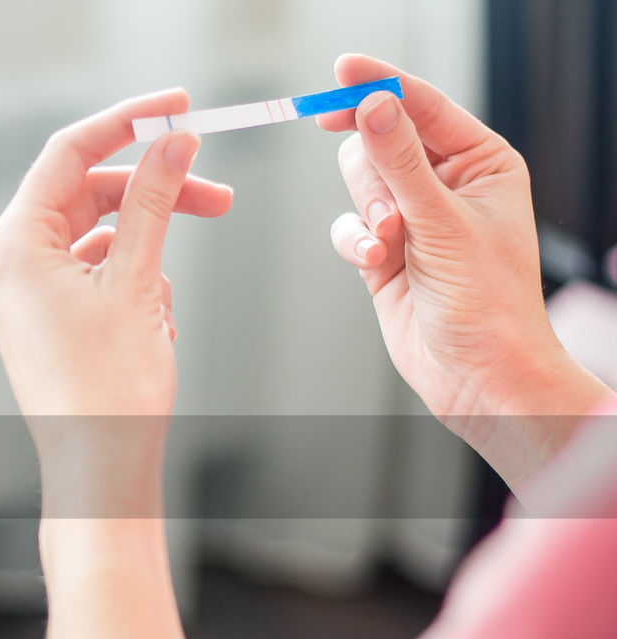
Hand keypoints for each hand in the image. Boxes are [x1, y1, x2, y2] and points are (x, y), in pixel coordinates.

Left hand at [0, 90, 231, 422]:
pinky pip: (89, 276)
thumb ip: (154, 201)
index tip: (181, 108)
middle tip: (216, 196)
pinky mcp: (38, 319)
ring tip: (169, 302)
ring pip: (93, 238)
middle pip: (85, 195)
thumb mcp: (138, 280)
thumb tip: (174, 145)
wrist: (97, 468)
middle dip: (152, 195)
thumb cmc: (108, 389)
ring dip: (145, 251)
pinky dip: (129, 283)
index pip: (70, 152)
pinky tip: (155, 322)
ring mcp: (20, 293)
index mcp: (14, 243)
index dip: (130, 123)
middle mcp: (6, 263)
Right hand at [319, 54, 579, 428]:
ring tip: (391, 245)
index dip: (380, 86)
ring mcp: (412, 219)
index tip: (341, 71)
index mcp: (481, 162)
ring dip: (367, 214)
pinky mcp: (383, 252)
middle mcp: (445, 186)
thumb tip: (371, 108)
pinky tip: (377, 263)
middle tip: (374, 190)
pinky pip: (348, 225)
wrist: (476, 374)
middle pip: (380, 141)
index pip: (422, 106)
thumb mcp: (442, 222)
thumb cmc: (488, 304)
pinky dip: (355, 242)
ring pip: (359, 184)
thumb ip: (400, 162)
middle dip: (374, 172)